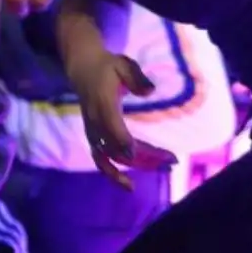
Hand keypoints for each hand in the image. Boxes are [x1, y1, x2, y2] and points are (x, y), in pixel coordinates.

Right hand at [67, 47, 177, 189]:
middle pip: (114, 145)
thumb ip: (136, 78)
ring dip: (122, 172)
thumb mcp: (123, 64)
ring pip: (105, 157)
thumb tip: (150, 91)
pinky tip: (127, 183)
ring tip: (135, 187)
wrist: (82, 69)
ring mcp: (92, 130)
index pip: (111, 125)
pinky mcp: (92, 136)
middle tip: (169, 161)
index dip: (121, 140)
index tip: (135, 154)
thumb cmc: (108, 66)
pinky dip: (111, 173)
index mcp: (102, 102)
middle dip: (141, 157)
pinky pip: (100, 158)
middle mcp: (95, 120)